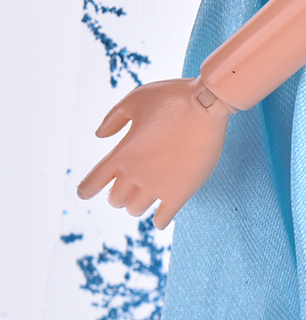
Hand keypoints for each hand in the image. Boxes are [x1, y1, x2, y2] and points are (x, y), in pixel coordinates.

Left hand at [77, 77, 232, 228]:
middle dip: (118, 194)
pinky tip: (160, 218)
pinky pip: (164, 218)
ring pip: (136, 210)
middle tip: (126, 187)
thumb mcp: (134, 100)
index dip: (87, 190)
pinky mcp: (181, 193)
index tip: (86, 192)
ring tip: (144, 197)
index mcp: (121, 154)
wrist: (206, 106)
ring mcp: (159, 186)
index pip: (92, 183)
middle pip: (115, 200)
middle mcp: (136, 174)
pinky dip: (159, 221)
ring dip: (136, 205)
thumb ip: (113, 119)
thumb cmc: (171, 98)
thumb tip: (100, 136)